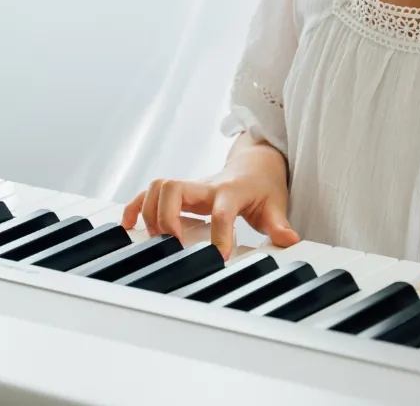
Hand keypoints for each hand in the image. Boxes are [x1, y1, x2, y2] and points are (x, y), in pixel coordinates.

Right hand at [120, 140, 297, 259]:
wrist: (256, 161)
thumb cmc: (264, 185)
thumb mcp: (276, 204)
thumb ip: (279, 224)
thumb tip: (290, 242)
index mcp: (232, 191)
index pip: (221, 211)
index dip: (218, 234)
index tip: (217, 258)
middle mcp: (206, 186)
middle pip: (175, 188)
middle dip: (166, 217)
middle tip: (172, 245)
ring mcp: (191, 187)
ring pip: (159, 186)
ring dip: (150, 213)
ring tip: (156, 241)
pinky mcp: (179, 191)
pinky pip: (149, 193)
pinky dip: (135, 207)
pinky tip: (130, 227)